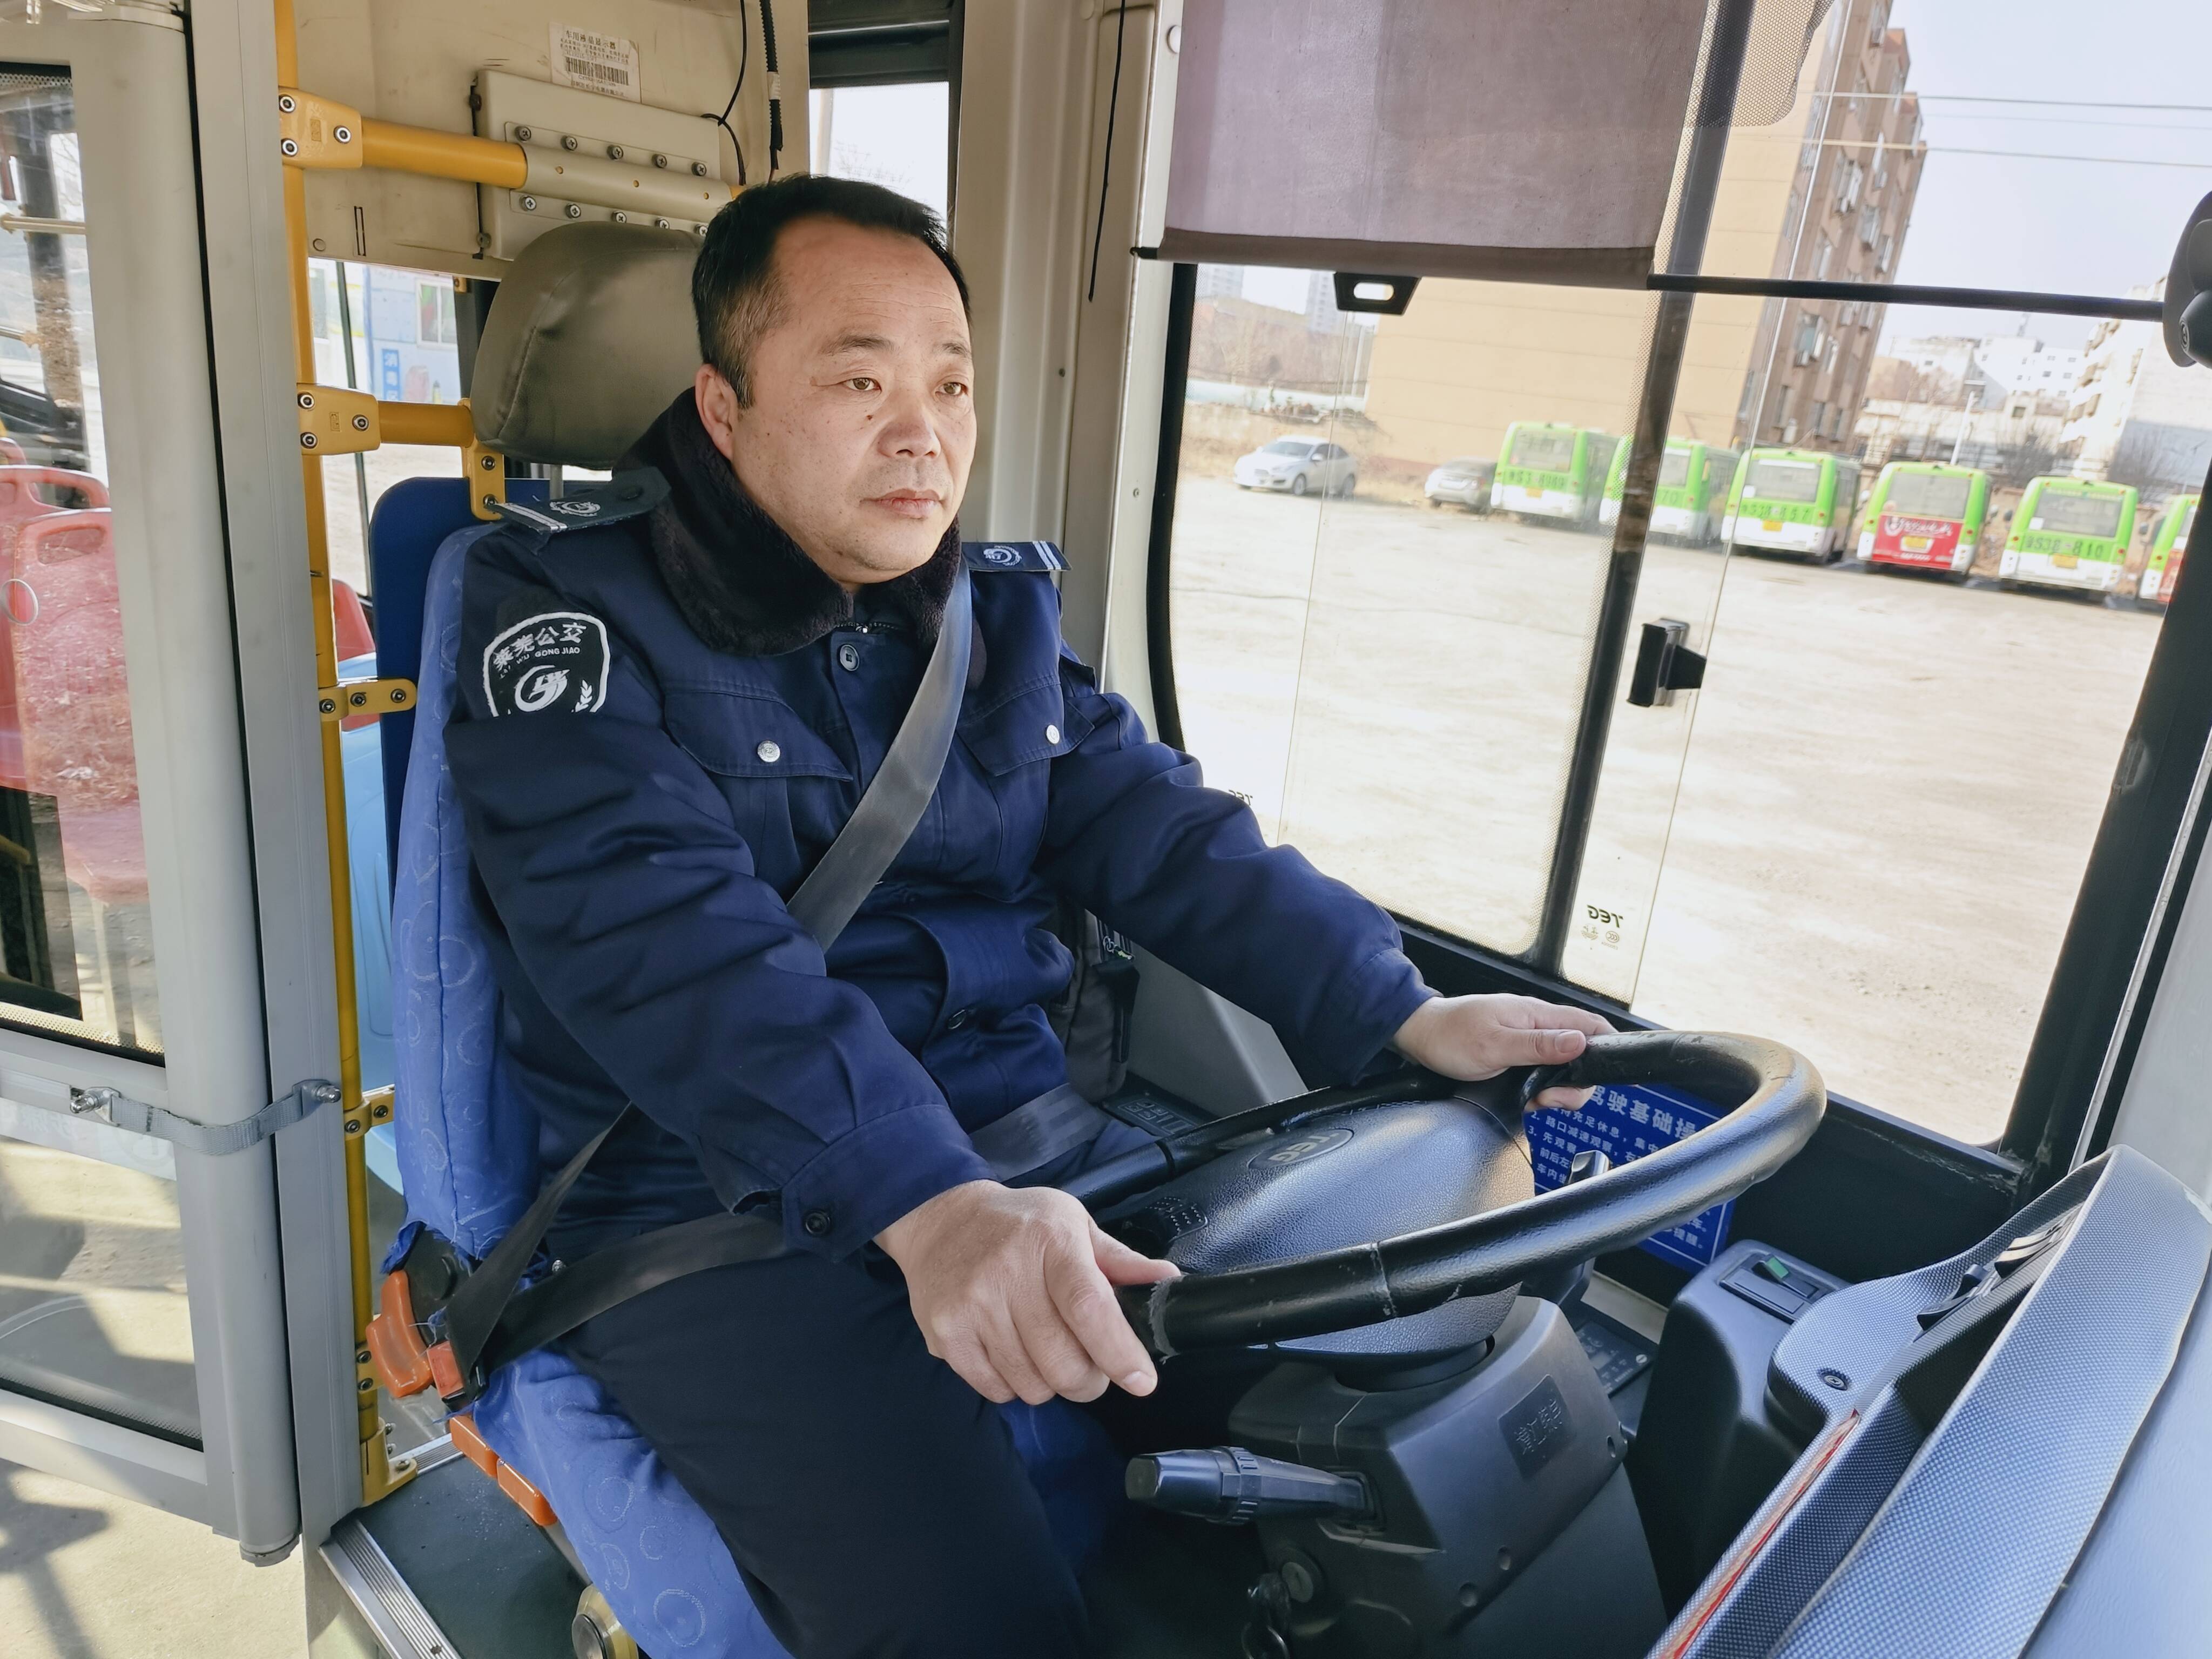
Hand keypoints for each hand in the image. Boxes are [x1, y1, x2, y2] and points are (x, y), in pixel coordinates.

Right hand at [876, 1180, 1179, 1404]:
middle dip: (1089, 1379)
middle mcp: (1007, 1272)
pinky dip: (1013, 1385)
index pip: (1089, 1307)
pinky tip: (1012, 1353)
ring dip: (1050, 1383)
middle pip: (1062, 1360)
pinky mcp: (945, 1332)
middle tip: (1090, 1367)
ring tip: (1046, 1353)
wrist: (941, 1223)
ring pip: (1031, 1383)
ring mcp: (972, 1305)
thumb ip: (1120, 1260)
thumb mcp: (1073, 1224)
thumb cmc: (1020, 1225)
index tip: (1141, 1380)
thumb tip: (1168, 1282)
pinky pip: (995, 1389)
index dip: (1118, 1352)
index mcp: (1050, 1241)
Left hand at [1391, 993, 1614, 1109]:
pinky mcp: (1516, 1056)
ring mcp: (1527, 1041)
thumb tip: (1578, 1042)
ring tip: (1538, 1100)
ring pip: (1563, 1066)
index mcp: (1536, 1015)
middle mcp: (1536, 1026)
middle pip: (1581, 1052)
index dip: (1607, 1046)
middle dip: (1578, 1081)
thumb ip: (1538, 1045)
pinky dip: (1541, 1090)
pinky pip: (1543, 1074)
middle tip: (1554, 1099)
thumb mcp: (1495, 1045)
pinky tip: (1527, 1098)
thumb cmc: (1450, 1036)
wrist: (1419, 1037)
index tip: (1612, 1071)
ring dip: (1558, 1089)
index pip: (1588, 1024)